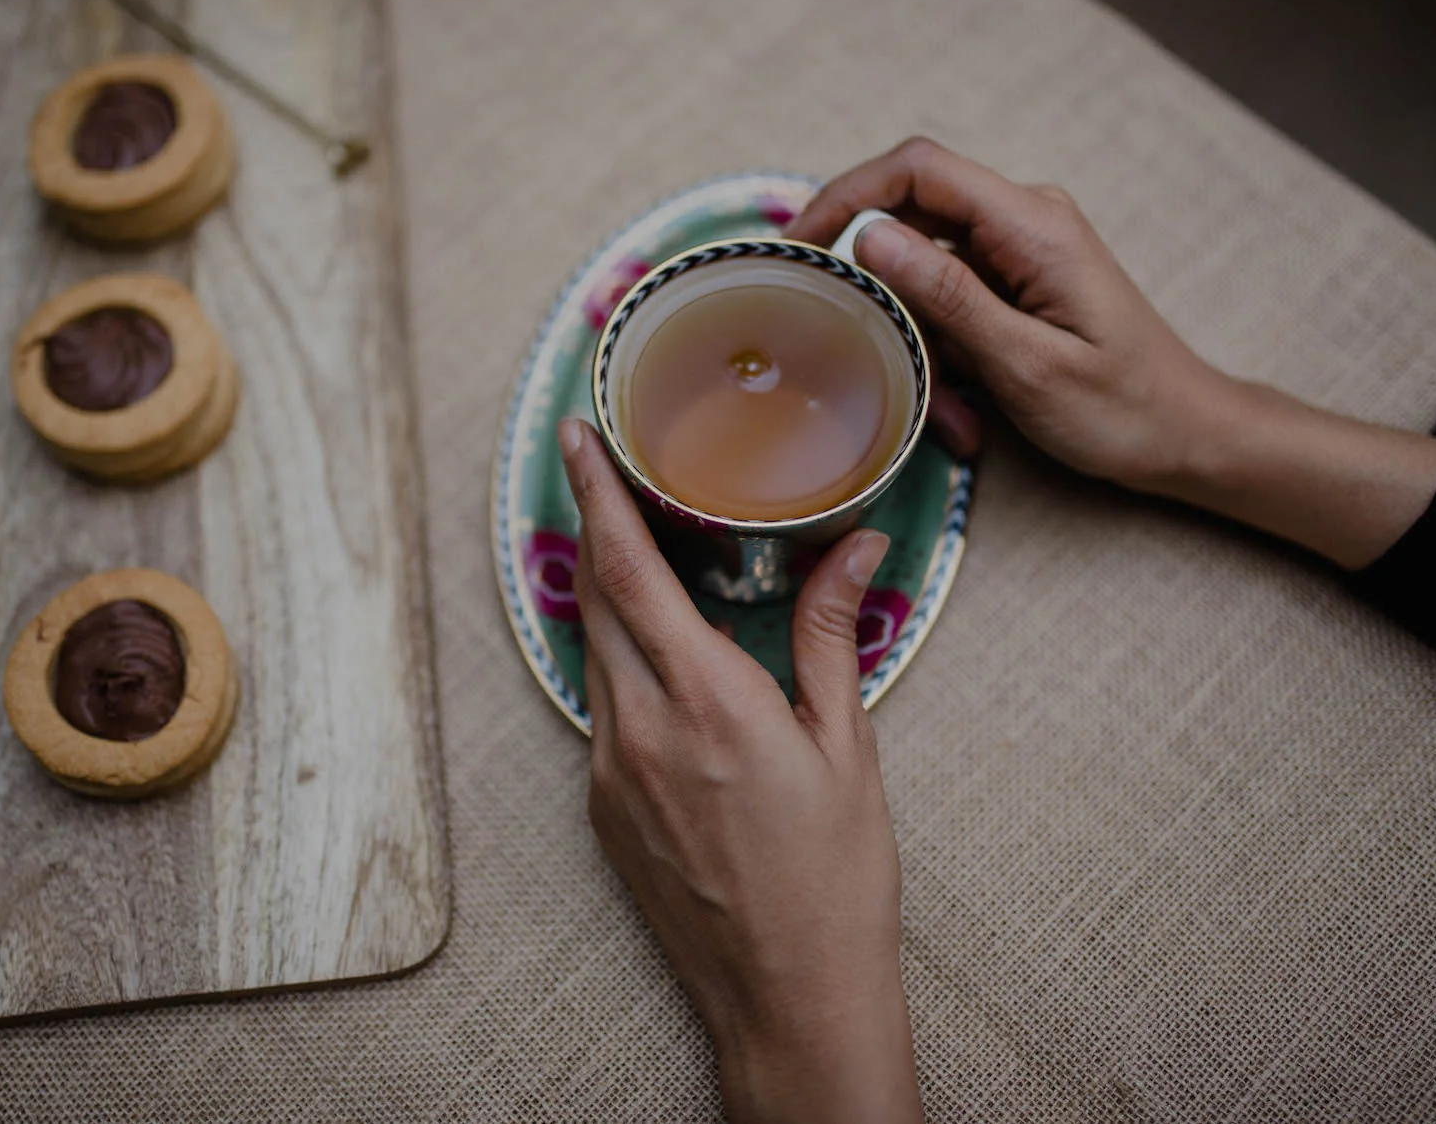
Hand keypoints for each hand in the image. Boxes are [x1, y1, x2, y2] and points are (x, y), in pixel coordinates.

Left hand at [559, 418, 920, 1123]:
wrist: (788, 997)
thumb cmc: (833, 880)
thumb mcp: (848, 748)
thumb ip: (831, 635)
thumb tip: (859, 547)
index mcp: (708, 700)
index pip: (629, 570)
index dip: (598, 493)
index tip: (576, 437)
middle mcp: (641, 729)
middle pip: (595, 598)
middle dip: (595, 528)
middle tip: (606, 473)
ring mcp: (610, 772)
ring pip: (592, 652)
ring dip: (606, 595)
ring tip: (634, 554)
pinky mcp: (601, 809)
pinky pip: (600, 709)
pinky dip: (620, 665)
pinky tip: (661, 663)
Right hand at [788, 138, 1435, 569]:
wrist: (1189, 436)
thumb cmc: (1122, 409)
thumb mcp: (1026, 364)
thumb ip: (947, 295)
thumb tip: (870, 235)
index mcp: (1032, 225)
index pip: (917, 169)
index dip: (846, 194)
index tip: (799, 246)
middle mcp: (1024, 220)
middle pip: (910, 217)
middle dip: (880, 291)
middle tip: (851, 350)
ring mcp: (1020, 250)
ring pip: (925, 272)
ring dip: (920, 343)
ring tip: (953, 417)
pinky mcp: (1016, 283)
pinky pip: (951, 303)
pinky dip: (945, 356)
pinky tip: (969, 416)